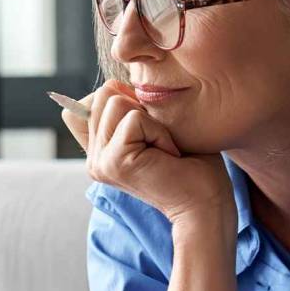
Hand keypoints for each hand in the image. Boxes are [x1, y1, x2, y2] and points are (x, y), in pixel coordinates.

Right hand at [63, 80, 234, 226]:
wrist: (206, 204)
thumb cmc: (191, 166)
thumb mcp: (154, 128)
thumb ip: (127, 110)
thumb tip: (114, 85)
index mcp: (99, 152)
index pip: (84, 104)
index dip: (119, 101)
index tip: (148, 132)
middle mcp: (93, 159)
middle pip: (103, 94)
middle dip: (140, 108)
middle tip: (160, 142)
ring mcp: (99, 162)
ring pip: (116, 101)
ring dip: (151, 120)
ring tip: (164, 149)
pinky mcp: (114, 162)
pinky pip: (134, 118)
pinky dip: (159, 131)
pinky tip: (168, 155)